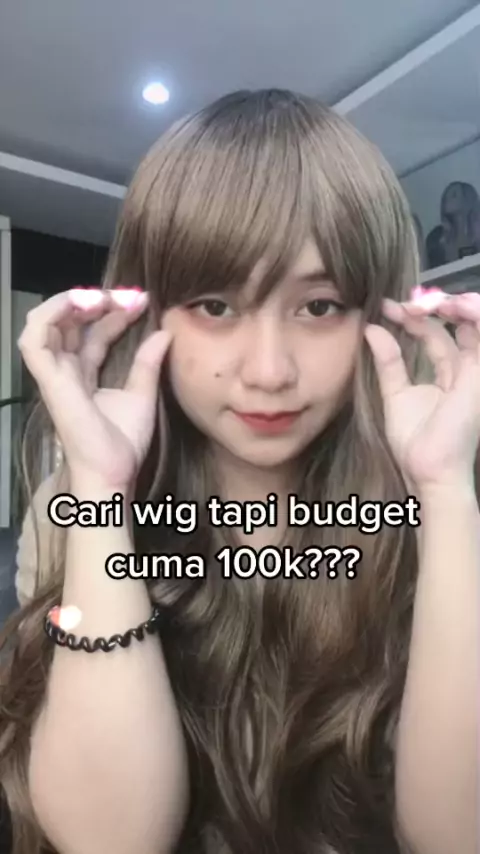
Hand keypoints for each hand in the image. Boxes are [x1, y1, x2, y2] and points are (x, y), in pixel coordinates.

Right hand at [18, 288, 170, 490]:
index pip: (93, 334)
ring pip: (43, 325)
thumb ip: (148, 363)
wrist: (113, 470)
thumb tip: (164, 333)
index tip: (140, 302)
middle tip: (124, 295)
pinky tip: (78, 304)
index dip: (113, 314)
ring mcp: (54, 375)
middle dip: (93, 301)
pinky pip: (34, 340)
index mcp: (84, 375)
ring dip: (67, 303)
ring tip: (99, 297)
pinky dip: (49, 316)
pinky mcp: (49, 380)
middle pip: (69, 324)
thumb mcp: (142, 394)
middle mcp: (66, 371)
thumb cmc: (123, 442)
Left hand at [364, 292, 479, 489]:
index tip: (387, 308)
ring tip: (426, 300)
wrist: (428, 469)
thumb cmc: (415, 442)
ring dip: (455, 304)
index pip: (436, 335)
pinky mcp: (479, 374)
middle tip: (407, 301)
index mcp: (449, 375)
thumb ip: (388, 362)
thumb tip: (372, 329)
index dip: (414, 318)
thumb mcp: (395, 393)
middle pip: (459, 324)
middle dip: (434, 306)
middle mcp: (466, 369)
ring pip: (476, 323)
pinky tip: (450, 304)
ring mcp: (476, 371)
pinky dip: (472, 314)